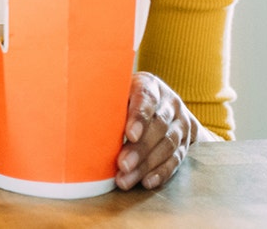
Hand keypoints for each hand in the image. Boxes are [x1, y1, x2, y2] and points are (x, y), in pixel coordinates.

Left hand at [115, 71, 208, 189]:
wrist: (162, 104)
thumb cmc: (126, 97)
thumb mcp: (117, 92)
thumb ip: (105, 101)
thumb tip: (79, 117)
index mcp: (149, 86)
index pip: (146, 99)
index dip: (139, 117)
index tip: (129, 134)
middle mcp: (169, 103)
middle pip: (158, 126)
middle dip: (140, 148)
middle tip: (122, 165)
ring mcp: (181, 122)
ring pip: (168, 145)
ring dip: (147, 165)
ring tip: (127, 178)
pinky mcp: (187, 141)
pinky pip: (177, 158)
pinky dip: (162, 172)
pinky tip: (147, 181)